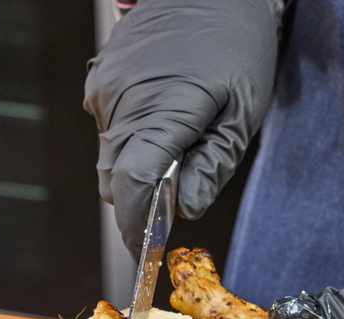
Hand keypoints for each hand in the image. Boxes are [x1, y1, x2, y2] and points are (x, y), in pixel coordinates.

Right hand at [84, 0, 281, 256]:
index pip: (132, 188)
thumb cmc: (235, 41)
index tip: (146, 254)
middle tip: (175, 202)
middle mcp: (119, 103)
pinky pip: (109, 128)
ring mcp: (104, 89)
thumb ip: (213, 165)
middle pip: (115, 181)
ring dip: (137, 167)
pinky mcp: (99, 79)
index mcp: (159, 112)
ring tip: (180, 145)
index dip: (137, 228)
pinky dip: (132, 139)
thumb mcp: (243, 110)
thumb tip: (184, 210)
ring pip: (110, 156)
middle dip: (140, 202)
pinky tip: (165, 117)